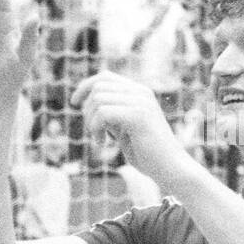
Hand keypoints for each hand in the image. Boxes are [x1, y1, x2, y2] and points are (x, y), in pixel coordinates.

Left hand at [71, 69, 189, 187]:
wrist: (169, 167)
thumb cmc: (145, 152)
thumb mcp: (123, 128)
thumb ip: (110, 113)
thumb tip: (87, 102)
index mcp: (138, 92)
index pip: (104, 76)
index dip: (85, 87)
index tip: (75, 103)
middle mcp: (141, 92)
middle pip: (98, 86)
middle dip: (87, 110)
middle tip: (94, 131)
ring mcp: (141, 102)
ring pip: (98, 99)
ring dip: (91, 122)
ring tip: (100, 140)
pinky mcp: (139, 116)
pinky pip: (103, 113)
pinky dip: (96, 129)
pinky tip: (103, 144)